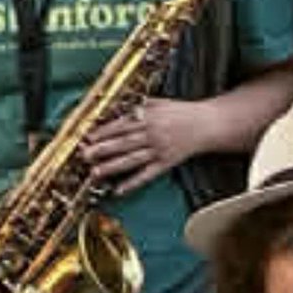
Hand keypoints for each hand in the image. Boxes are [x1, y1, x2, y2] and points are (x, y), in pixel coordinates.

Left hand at [85, 99, 214, 195]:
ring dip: (112, 167)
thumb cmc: (182, 112)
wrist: (207, 124)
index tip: (88, 137)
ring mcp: (159, 150)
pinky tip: (118, 190)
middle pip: (123, 143)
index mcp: (150, 117)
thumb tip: (122, 109)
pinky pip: (147, 175)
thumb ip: (141, 106)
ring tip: (95, 173)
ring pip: (132, 160)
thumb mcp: (160, 103)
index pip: (122, 125)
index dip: (104, 132)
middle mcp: (153, 134)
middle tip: (84, 155)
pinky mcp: (166, 163)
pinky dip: (133, 183)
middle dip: (102, 149)